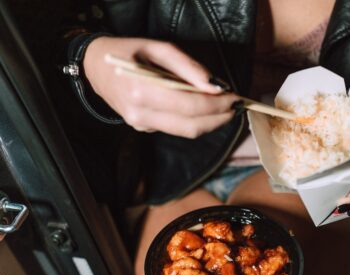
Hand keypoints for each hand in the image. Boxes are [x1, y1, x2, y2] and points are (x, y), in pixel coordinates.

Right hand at [83, 36, 239, 137]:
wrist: (94, 67)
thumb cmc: (128, 52)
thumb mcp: (158, 48)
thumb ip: (188, 67)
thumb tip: (215, 85)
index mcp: (141, 90)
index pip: (189, 106)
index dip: (216, 104)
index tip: (234, 96)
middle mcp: (140, 114)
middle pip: (191, 126)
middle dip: (219, 118)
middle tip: (235, 106)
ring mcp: (141, 125)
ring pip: (186, 132)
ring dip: (210, 122)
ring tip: (225, 108)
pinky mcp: (143, 128)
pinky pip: (176, 129)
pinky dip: (195, 121)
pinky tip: (203, 109)